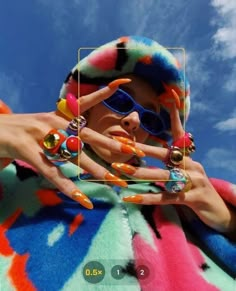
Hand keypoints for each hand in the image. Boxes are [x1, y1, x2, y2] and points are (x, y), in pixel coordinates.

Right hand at [0, 80, 143, 208]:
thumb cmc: (19, 131)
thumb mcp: (42, 125)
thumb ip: (62, 132)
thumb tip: (80, 143)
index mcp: (56, 116)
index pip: (83, 102)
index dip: (103, 92)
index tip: (122, 84)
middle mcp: (52, 122)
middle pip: (87, 134)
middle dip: (111, 144)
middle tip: (133, 151)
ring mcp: (40, 135)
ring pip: (73, 155)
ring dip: (96, 170)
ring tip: (114, 181)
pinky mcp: (27, 150)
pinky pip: (52, 173)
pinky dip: (69, 187)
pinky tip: (83, 199)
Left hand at [112, 92, 235, 235]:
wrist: (221, 213)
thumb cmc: (198, 192)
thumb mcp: (186, 176)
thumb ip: (172, 166)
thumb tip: (156, 157)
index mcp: (189, 159)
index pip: (179, 134)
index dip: (174, 117)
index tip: (168, 97)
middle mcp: (192, 165)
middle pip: (164, 153)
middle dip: (141, 148)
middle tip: (121, 143)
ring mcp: (194, 181)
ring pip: (163, 175)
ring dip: (140, 171)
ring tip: (120, 169)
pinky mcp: (194, 198)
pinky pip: (167, 197)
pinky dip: (148, 197)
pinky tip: (131, 197)